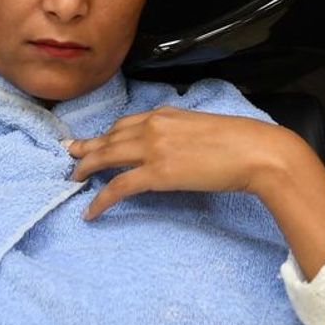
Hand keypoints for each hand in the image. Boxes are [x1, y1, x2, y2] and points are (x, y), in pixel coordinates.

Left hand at [65, 106, 308, 220]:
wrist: (254, 151)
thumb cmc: (241, 142)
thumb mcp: (204, 129)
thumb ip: (183, 134)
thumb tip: (177, 148)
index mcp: (166, 113)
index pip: (127, 122)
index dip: (108, 133)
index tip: (96, 139)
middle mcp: (153, 126)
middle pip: (110, 137)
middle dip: (87, 147)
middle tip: (69, 153)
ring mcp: (152, 148)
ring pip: (107, 156)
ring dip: (86, 168)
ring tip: (72, 179)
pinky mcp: (156, 173)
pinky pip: (118, 186)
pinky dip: (100, 198)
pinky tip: (90, 211)